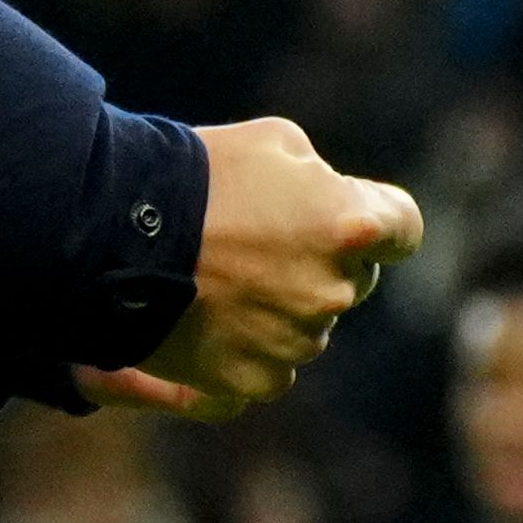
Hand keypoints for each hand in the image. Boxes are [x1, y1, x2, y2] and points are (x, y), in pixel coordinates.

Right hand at [77, 118, 420, 421]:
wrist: (117, 233)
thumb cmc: (200, 174)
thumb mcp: (276, 143)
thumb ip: (323, 179)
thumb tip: (332, 204)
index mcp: (351, 225)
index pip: (404, 228)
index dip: (384, 221)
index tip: (364, 221)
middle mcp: (334, 291)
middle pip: (351, 279)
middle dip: (318, 260)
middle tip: (260, 239)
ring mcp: (296, 342)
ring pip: (309, 324)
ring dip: (282, 304)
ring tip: (223, 275)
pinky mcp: (256, 380)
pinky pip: (272, 365)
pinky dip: (250, 345)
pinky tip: (212, 314)